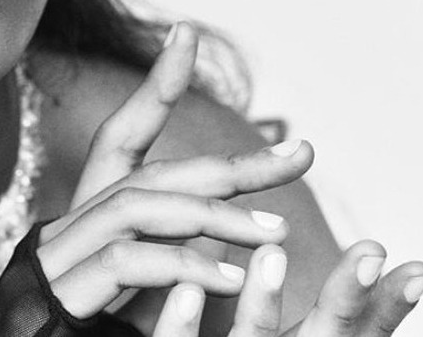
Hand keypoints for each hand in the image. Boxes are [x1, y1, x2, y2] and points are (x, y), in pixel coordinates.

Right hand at [36, 22, 312, 319]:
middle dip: (231, 164)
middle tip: (301, 155)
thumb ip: (163, 246)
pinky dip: (184, 264)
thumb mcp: (130, 281)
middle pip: (159, 171)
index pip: (126, 132)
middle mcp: (76, 216)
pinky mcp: (65, 285)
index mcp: (92, 209)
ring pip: (146, 206)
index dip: (157, 82)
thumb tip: (223, 226)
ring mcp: (67, 247)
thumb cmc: (77, 320)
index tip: (187, 33)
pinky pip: (130, 259)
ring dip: (216, 218)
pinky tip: (230, 278)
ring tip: (277, 233)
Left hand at [152, 241, 422, 335]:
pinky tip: (187, 290)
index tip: (415, 269)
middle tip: (368, 254)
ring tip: (272, 255)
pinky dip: (183, 327)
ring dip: (263, 303)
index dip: (387, 307)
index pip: (358, 335)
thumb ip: (348, 318)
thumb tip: (403, 266)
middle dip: (346, 299)